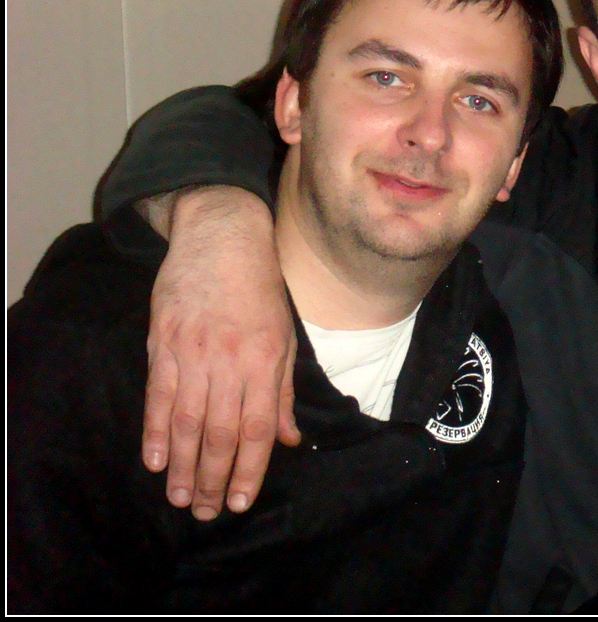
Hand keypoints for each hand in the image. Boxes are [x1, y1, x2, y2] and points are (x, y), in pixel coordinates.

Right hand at [141, 186, 299, 519]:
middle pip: (220, 433)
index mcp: (266, 360)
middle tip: (205, 511)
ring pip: (187, 421)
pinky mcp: (163, 343)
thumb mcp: (285, 336)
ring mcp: (194, 353)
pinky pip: (158, 395)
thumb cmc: (260, 289)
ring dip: (182, 465)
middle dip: (213, 478)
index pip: (258, 428)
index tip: (240, 501)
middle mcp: (231, 361)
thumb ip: (282, 392)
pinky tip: (155, 460)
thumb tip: (288, 440)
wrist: (223, 239)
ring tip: (180, 497)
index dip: (250, 469)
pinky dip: (156, 431)